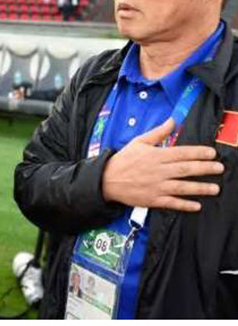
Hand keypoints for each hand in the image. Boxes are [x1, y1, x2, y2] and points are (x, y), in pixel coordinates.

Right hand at [102, 118, 223, 211]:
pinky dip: (184, 205)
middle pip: (185, 169)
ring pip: (181, 187)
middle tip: (219, 168)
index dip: (198, 153)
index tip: (211, 153)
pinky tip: (197, 205)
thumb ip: (158, 132)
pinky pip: (171, 203)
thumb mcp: (139, 141)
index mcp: (155, 155)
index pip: (181, 153)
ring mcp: (155, 186)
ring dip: (199, 188)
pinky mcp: (152, 199)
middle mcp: (157, 171)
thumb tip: (173, 120)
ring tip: (215, 188)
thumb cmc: (124, 159)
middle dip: (204, 168)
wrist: (107, 179)